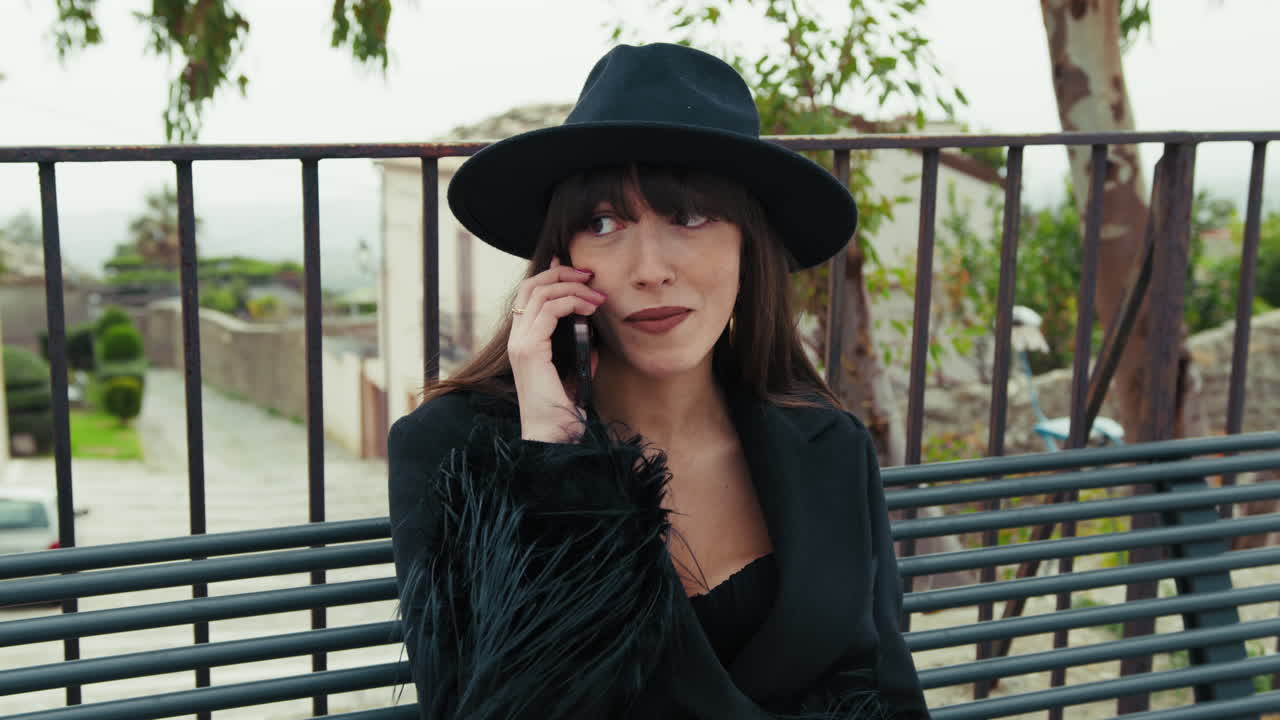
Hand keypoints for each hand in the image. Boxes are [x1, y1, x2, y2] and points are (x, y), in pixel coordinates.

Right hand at [509, 256, 603, 442]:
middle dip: (562, 273)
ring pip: (539, 292)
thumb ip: (578, 353)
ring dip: (572, 286)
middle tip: (589, 274)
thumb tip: (593, 337)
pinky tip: (591, 307)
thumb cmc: (563, 412)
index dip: (552, 277)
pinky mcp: (530, 349)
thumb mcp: (574, 374)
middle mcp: (517, 339)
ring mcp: (520, 343)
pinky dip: (572, 301)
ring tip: (597, 293)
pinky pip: (549, 310)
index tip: (580, 274)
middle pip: (531, 286)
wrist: (554, 437)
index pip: (529, 296)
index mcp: (523, 342)